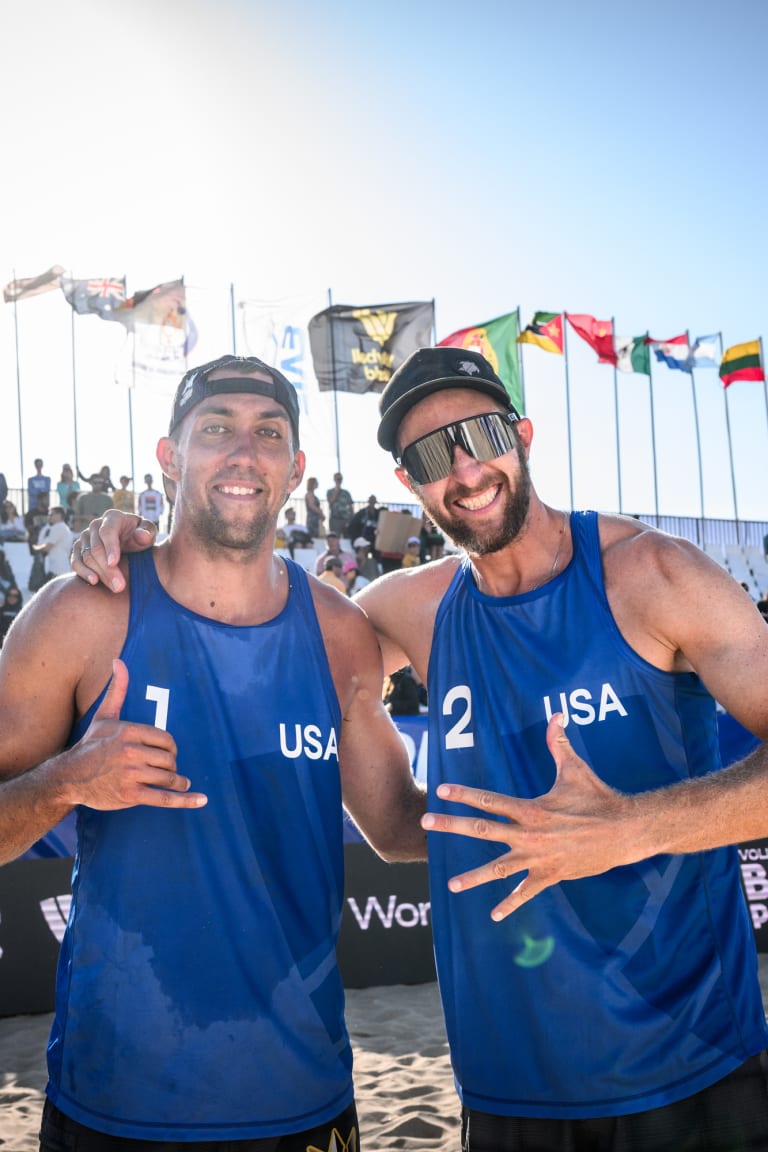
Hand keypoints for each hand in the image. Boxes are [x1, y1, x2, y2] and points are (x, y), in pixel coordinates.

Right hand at [60, 659, 206, 810]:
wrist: (70, 777)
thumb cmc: (92, 745)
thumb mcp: (105, 716)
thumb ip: (117, 689)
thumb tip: (118, 661)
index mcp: (129, 731)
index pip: (167, 740)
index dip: (171, 748)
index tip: (167, 754)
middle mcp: (131, 751)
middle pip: (170, 759)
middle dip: (171, 765)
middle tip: (166, 769)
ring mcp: (131, 774)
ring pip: (169, 777)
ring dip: (178, 782)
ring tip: (181, 783)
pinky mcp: (130, 795)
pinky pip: (164, 797)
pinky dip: (184, 800)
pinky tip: (200, 800)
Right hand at [71, 510, 156, 591]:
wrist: (130, 544)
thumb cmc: (141, 537)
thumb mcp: (149, 533)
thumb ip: (147, 533)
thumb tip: (141, 535)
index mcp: (113, 518)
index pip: (107, 531)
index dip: (110, 547)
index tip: (114, 563)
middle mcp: (96, 525)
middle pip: (96, 548)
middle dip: (107, 568)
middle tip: (120, 586)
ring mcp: (85, 538)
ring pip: (86, 557)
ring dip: (99, 574)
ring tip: (115, 588)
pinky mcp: (78, 550)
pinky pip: (75, 562)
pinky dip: (83, 572)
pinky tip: (94, 581)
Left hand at [421, 714, 633, 918]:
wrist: (625, 832)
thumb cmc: (598, 798)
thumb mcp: (575, 769)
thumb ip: (558, 743)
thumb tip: (555, 714)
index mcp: (531, 809)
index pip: (490, 800)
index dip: (464, 794)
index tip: (442, 790)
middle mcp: (529, 835)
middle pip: (482, 830)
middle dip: (452, 826)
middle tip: (426, 822)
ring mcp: (538, 858)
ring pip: (498, 869)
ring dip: (473, 878)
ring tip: (450, 885)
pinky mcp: (551, 875)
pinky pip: (526, 892)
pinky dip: (510, 904)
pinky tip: (494, 915)